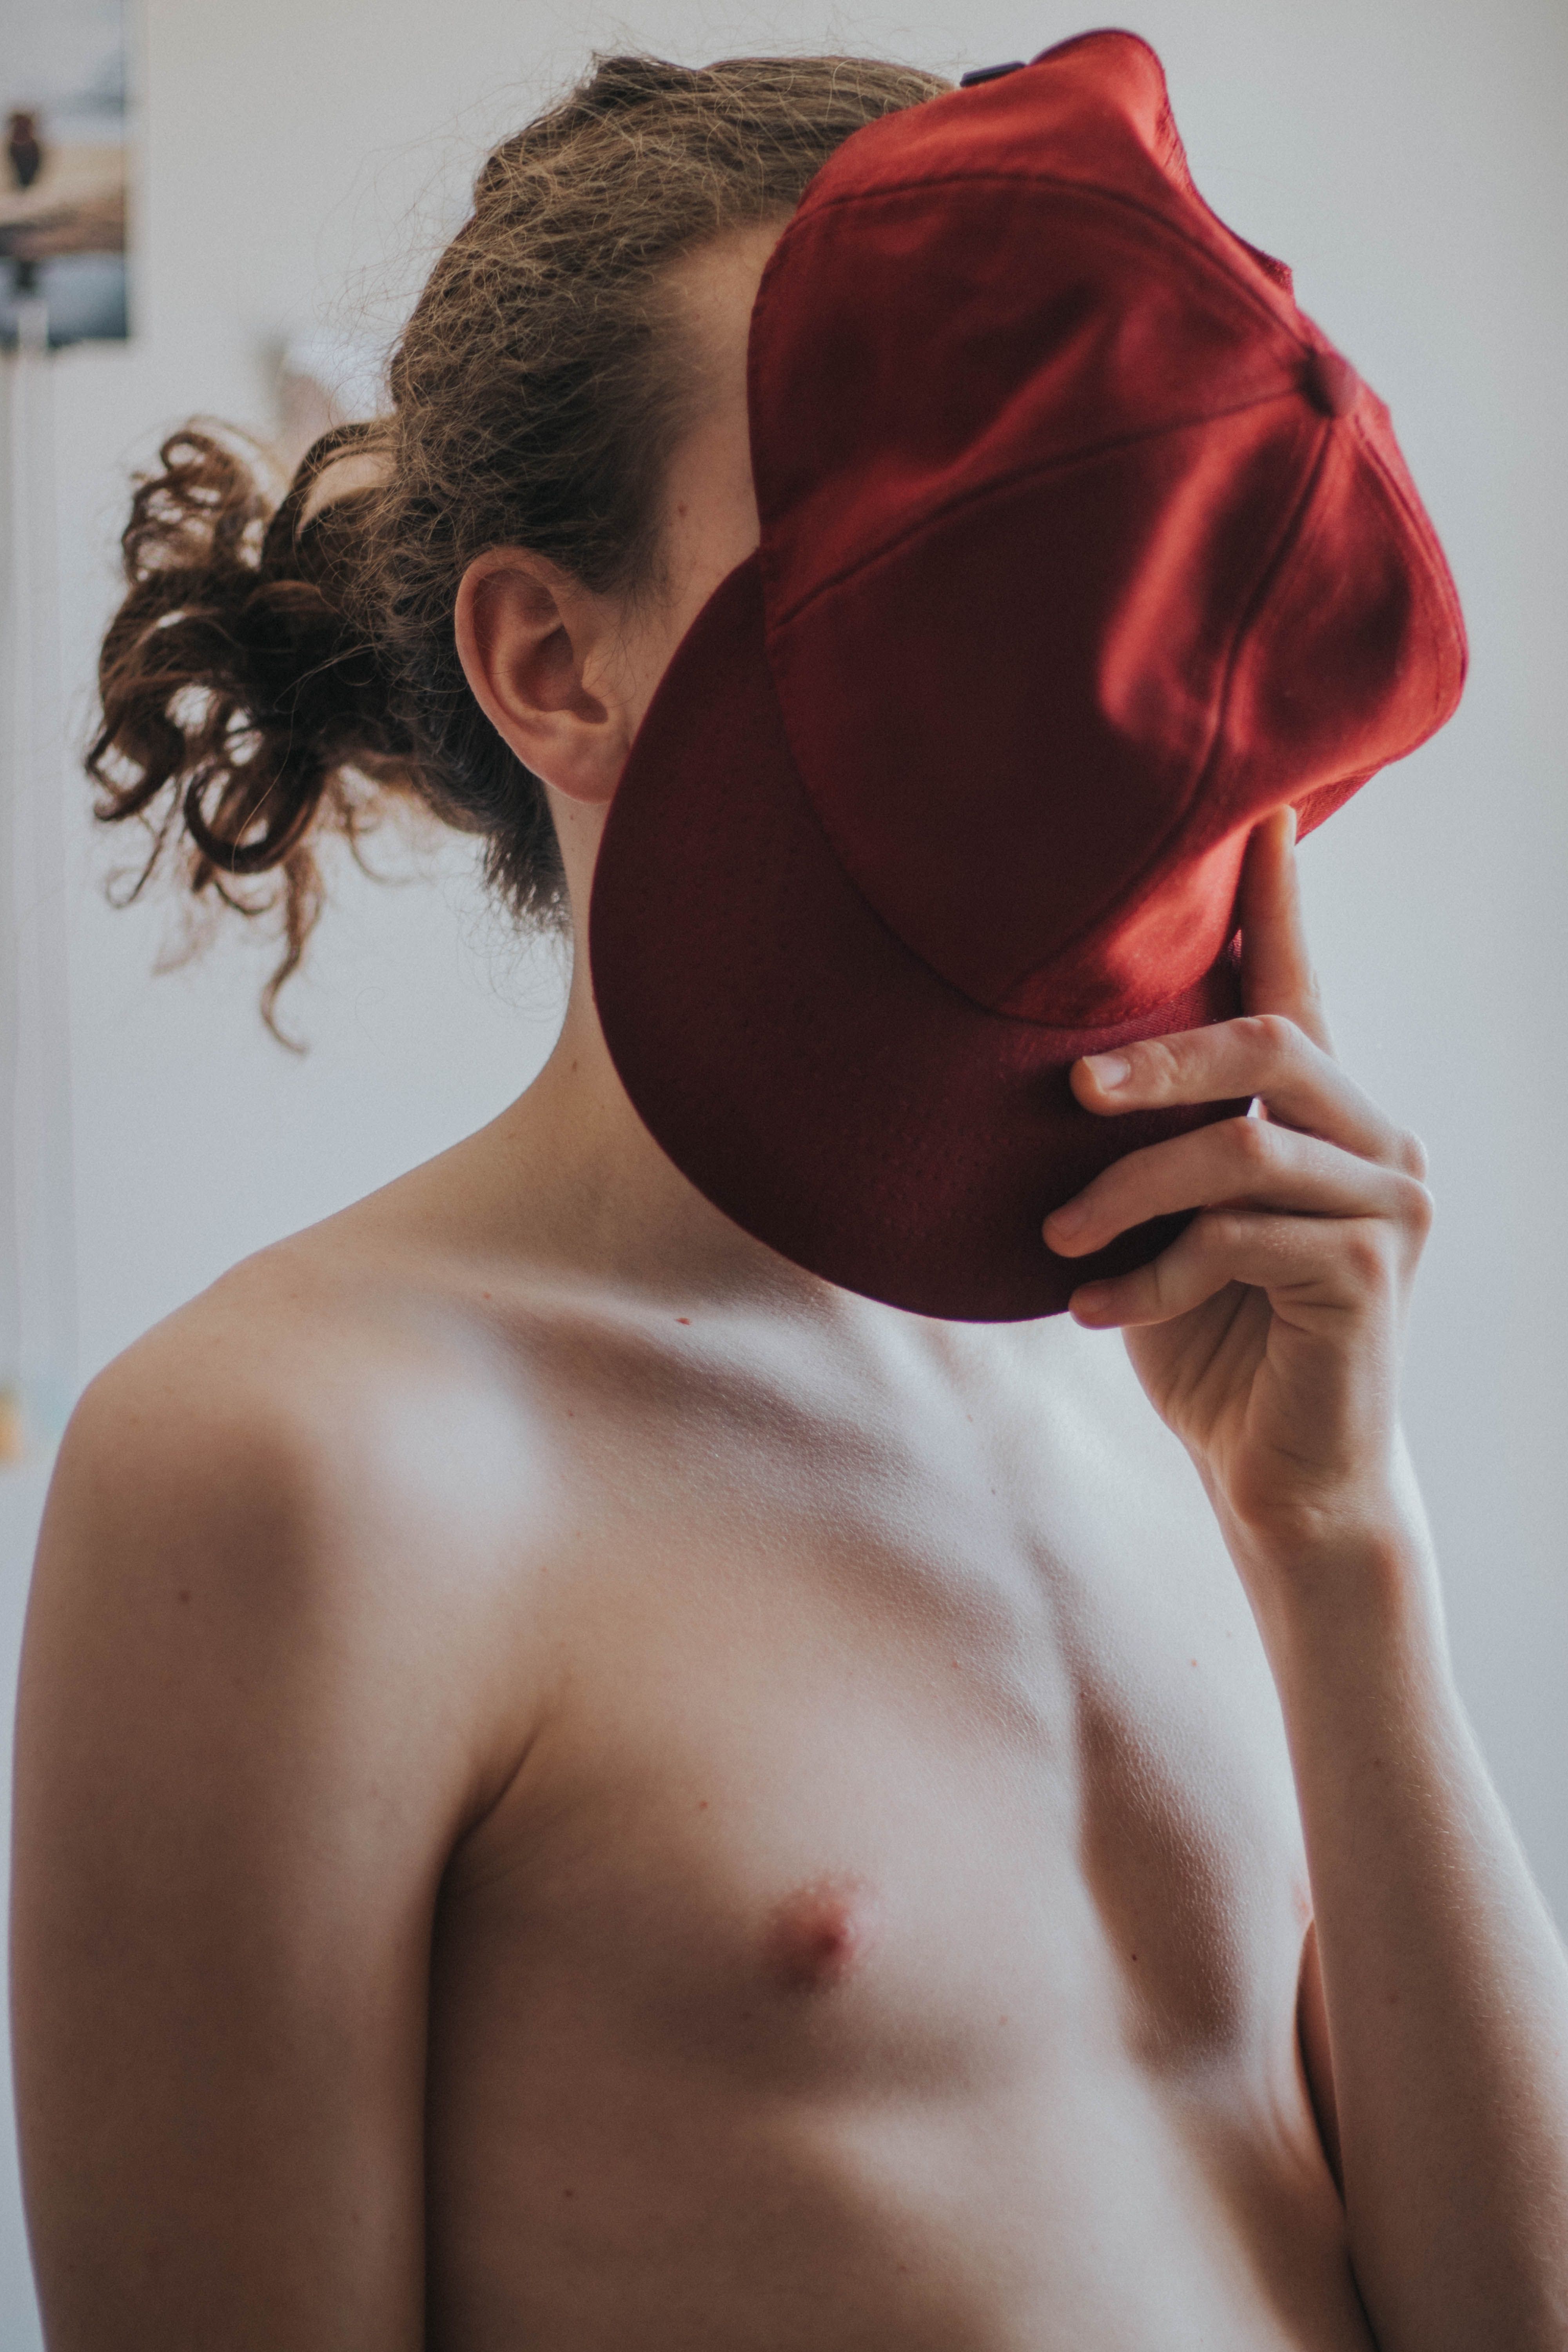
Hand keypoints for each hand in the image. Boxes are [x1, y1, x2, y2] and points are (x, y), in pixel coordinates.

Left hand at [1043, 810, 1432, 1591]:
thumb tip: (1072, 1066)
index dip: (1277, 895)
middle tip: (1070, 1094)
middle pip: (1265, 1045)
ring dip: (1128, 1191)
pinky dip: (1151, 1273)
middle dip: (1155, 1059)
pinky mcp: (1369, 1268)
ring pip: (1238, 1146)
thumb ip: (1156, 1143)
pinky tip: (1098, 1312)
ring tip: (1058, 1240)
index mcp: (1325, 1113)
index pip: (1296, 982)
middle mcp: (1378, 1139)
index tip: (1260, 809)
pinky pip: (1236, 1236)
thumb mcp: (1168, 1222)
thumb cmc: (1213, 1342)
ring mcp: (1388, 1201)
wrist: (1276, 1476)